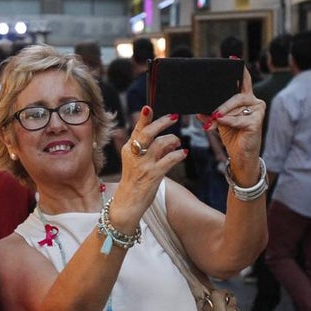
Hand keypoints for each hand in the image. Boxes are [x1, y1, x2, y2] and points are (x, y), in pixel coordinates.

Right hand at [115, 106, 186, 224]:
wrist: (128, 203)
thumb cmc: (134, 181)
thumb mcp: (137, 162)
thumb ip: (151, 149)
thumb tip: (170, 139)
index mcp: (129, 149)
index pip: (137, 130)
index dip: (143, 118)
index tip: (148, 107)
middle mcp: (134, 155)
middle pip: (148, 133)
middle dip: (162, 123)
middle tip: (174, 117)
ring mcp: (144, 165)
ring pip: (160, 144)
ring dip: (173, 139)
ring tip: (178, 142)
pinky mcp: (153, 175)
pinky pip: (169, 160)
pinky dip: (178, 154)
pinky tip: (183, 153)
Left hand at [200, 66, 264, 185]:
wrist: (240, 155)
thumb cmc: (232, 136)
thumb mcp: (219, 121)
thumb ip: (211, 112)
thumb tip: (198, 109)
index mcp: (246, 99)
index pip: (244, 81)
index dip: (239, 70)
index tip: (232, 59)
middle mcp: (254, 102)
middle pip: (236, 96)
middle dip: (222, 104)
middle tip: (212, 113)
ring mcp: (258, 112)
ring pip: (236, 107)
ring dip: (222, 114)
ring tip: (212, 120)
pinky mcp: (256, 122)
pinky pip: (239, 119)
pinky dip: (228, 121)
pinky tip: (219, 121)